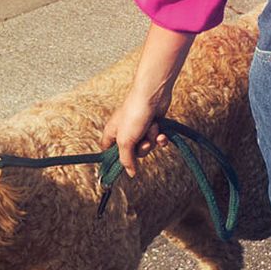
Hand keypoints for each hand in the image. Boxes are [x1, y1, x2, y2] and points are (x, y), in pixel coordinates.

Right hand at [105, 33, 190, 175]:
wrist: (153, 95)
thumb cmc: (134, 114)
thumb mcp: (126, 141)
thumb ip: (126, 160)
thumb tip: (130, 174)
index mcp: (112, 133)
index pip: (108, 152)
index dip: (115, 160)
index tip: (123, 167)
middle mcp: (124, 131)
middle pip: (132, 153)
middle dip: (142, 148)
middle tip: (144, 140)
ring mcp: (139, 128)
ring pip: (147, 146)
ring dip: (152, 139)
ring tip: (153, 128)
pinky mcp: (152, 125)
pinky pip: (157, 139)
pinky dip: (160, 137)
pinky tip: (162, 133)